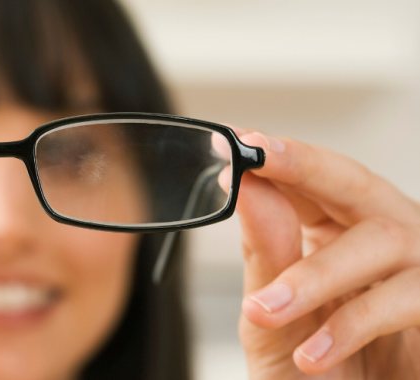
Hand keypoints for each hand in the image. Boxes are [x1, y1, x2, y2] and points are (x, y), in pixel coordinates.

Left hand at [219, 129, 419, 378]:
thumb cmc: (308, 371)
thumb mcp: (270, 314)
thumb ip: (265, 254)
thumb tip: (247, 188)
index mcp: (336, 231)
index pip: (309, 180)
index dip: (277, 158)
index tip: (238, 139)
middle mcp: (382, 239)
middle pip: (355, 186)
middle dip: (306, 168)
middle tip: (258, 158)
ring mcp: (415, 271)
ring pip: (380, 241)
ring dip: (316, 275)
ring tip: (266, 310)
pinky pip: (405, 299)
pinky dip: (352, 325)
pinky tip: (312, 352)